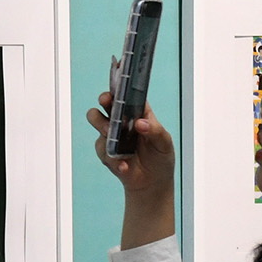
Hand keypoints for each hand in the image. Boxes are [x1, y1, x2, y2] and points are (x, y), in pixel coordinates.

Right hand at [87, 90, 176, 249]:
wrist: (152, 183)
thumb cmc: (160, 157)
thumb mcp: (165, 142)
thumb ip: (155, 131)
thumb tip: (140, 124)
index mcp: (137, 112)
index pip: (127, 93)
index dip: (120, 84)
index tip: (117, 78)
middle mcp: (121, 120)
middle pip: (106, 103)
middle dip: (104, 100)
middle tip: (108, 103)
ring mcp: (111, 135)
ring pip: (96, 120)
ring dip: (103, 126)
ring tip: (113, 135)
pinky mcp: (106, 152)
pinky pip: (103, 150)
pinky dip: (114, 159)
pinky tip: (125, 165)